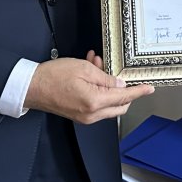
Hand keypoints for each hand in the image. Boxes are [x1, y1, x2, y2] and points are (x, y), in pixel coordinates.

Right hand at [25, 51, 153, 123]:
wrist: (32, 87)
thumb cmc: (53, 76)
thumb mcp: (83, 69)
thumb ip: (105, 78)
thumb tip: (120, 84)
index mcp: (95, 102)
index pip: (124, 97)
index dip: (138, 92)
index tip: (149, 88)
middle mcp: (92, 114)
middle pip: (119, 105)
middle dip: (122, 87)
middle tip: (115, 70)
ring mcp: (85, 117)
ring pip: (108, 104)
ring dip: (107, 86)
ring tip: (96, 64)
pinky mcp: (79, 115)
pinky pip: (96, 104)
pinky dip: (98, 90)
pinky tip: (90, 73)